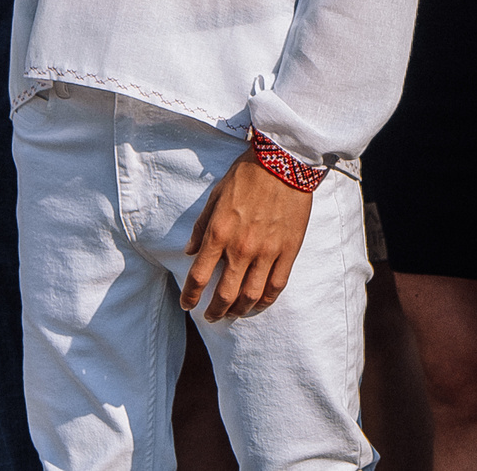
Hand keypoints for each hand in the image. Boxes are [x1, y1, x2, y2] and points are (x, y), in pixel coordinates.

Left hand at [182, 148, 315, 321]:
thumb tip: (189, 251)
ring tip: (234, 313)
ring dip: (239, 309)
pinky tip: (259, 303)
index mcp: (219, 233)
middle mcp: (241, 247)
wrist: (283, 161)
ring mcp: (267, 251)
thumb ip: (200, 227)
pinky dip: (266, 300)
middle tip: (212, 316)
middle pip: (225, 294)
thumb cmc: (246, 175)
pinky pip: (277, 285)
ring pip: (251, 295)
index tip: (187, 304)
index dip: (190, 296)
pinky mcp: (289, 250)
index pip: (198, 277)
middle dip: (215, 310)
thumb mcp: (215, 196)